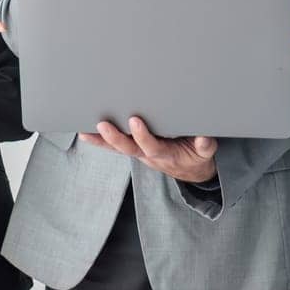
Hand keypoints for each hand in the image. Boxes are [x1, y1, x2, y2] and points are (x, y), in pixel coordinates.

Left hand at [79, 116, 217, 183]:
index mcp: (166, 154)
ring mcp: (138, 152)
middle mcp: (148, 154)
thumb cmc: (195, 155)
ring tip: (85, 130)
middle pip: (129, 148)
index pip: (152, 146)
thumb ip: (205, 145)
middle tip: (103, 124)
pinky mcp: (133, 148)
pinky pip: (113, 146)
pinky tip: (84, 133)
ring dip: (101, 139)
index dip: (143, 136)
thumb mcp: (205, 152)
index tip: (135, 121)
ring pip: (117, 147)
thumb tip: (204, 138)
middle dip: (115, 137)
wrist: (189, 169)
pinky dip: (98, 141)